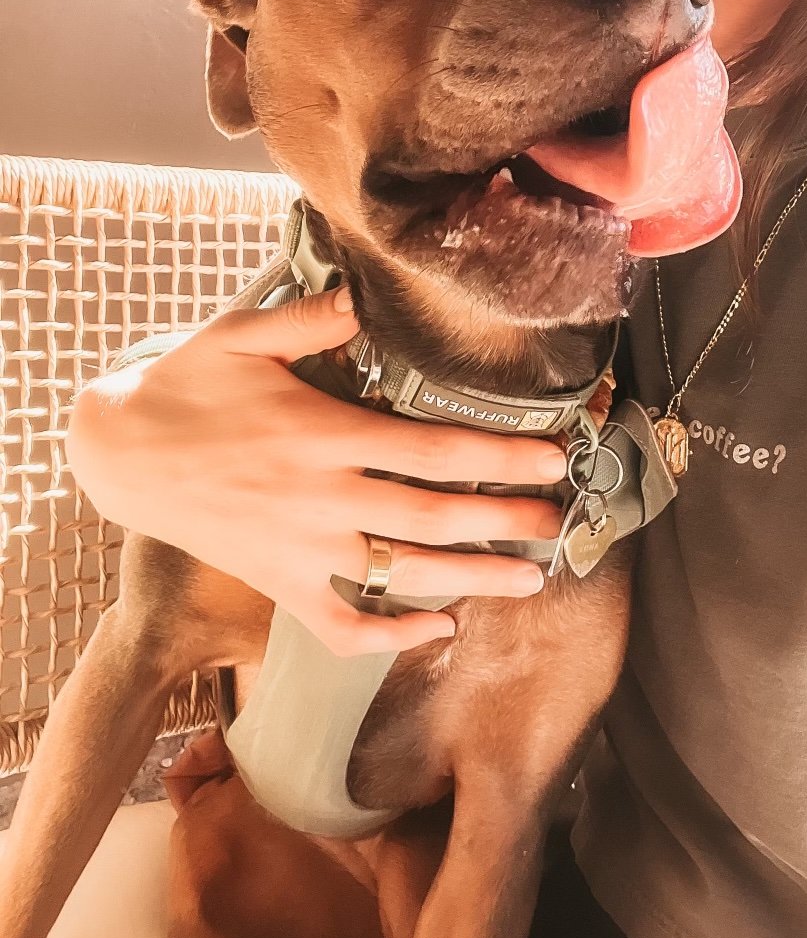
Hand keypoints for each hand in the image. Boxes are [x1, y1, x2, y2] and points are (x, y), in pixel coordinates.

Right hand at [65, 287, 564, 655]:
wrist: (118, 450)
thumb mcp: (240, 333)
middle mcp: (321, 498)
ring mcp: (299, 549)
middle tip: (558, 525)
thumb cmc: (185, 383)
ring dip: (471, 581)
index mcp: (324, 433)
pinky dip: (391, 637)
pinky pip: (340, 625)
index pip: (434, 451)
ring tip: (527, 582)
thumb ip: (309, 318)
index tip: (553, 461)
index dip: (501, 458)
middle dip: (505, 523)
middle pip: (434, 518)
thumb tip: (365, 300)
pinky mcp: (277, 583)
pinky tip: (438, 630)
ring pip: (400, 577)